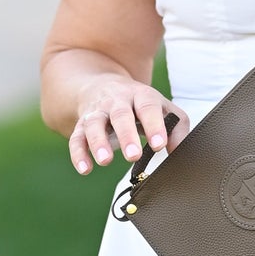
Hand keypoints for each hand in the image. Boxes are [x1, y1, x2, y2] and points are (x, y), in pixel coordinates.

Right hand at [68, 77, 188, 174]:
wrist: (104, 86)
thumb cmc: (140, 104)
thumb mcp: (161, 108)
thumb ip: (176, 127)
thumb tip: (177, 151)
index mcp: (140, 95)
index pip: (148, 106)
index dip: (154, 125)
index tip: (159, 144)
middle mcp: (116, 101)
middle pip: (120, 114)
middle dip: (126, 135)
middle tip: (133, 155)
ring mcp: (97, 112)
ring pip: (94, 124)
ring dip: (98, 142)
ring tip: (105, 161)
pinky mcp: (81, 125)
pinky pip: (76, 138)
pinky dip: (78, 154)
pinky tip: (85, 169)